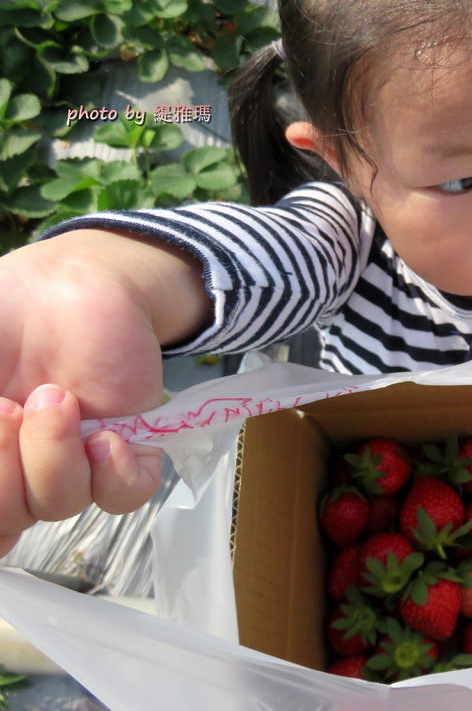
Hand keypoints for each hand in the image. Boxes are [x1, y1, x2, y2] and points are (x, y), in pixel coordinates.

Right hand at [0, 229, 208, 556]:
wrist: (67, 284)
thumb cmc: (4, 318)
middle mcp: (20, 468)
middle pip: (10, 516)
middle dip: (1, 470)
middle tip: (7, 408)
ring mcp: (74, 459)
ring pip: (60, 503)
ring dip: (52, 455)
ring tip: (57, 399)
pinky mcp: (129, 446)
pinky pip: (124, 494)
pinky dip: (114, 475)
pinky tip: (105, 438)